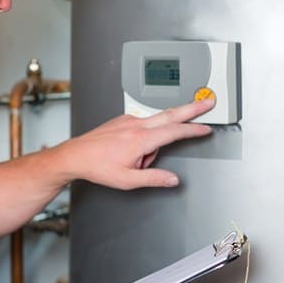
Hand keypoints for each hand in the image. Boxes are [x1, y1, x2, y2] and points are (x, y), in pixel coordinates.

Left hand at [56, 99, 213, 189]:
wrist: (75, 155)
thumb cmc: (97, 166)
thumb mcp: (128, 180)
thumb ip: (154, 178)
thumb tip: (172, 179)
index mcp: (140, 139)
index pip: (174, 131)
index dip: (193, 129)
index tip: (206, 128)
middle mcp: (135, 125)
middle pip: (171, 114)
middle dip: (192, 108)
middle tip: (208, 102)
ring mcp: (128, 120)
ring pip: (154, 126)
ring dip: (155, 141)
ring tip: (134, 161)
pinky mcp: (122, 120)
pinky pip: (141, 128)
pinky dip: (143, 139)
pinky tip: (129, 153)